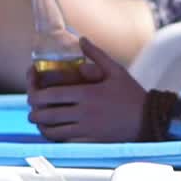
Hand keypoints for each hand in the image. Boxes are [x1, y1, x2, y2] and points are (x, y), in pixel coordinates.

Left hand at [27, 37, 147, 141]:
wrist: (148, 119)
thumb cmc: (132, 94)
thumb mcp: (116, 70)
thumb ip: (96, 54)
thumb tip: (82, 39)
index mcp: (86, 94)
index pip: (50, 96)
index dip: (35, 95)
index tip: (32, 93)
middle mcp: (83, 113)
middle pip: (47, 115)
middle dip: (34, 112)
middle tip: (32, 109)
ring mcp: (86, 129)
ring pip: (53, 131)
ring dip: (41, 126)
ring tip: (39, 121)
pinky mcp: (90, 140)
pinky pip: (65, 141)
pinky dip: (55, 137)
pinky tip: (53, 131)